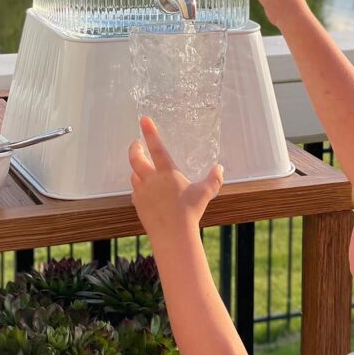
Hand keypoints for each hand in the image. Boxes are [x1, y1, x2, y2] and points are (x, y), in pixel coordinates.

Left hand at [128, 117, 222, 232]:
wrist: (173, 235)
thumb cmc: (189, 212)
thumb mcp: (205, 193)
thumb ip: (213, 179)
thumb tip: (220, 168)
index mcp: (166, 173)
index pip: (156, 147)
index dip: (150, 132)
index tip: (143, 120)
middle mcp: (151, 180)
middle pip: (135, 158)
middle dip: (134, 148)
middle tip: (136, 143)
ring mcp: (142, 193)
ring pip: (133, 175)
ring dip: (136, 169)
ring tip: (142, 168)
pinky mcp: (138, 205)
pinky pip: (135, 191)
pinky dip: (138, 186)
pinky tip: (144, 189)